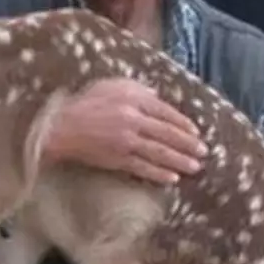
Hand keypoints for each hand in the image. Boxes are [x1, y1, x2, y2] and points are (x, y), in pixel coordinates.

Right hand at [44, 79, 205, 184]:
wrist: (59, 127)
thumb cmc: (84, 103)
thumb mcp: (110, 85)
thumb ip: (136, 88)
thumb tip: (157, 95)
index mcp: (134, 100)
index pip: (166, 112)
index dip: (183, 124)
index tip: (196, 133)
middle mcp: (133, 120)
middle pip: (167, 134)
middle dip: (188, 144)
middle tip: (203, 152)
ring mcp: (126, 142)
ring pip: (159, 153)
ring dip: (179, 161)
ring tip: (194, 167)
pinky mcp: (116, 159)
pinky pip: (142, 168)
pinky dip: (158, 174)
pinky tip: (172, 179)